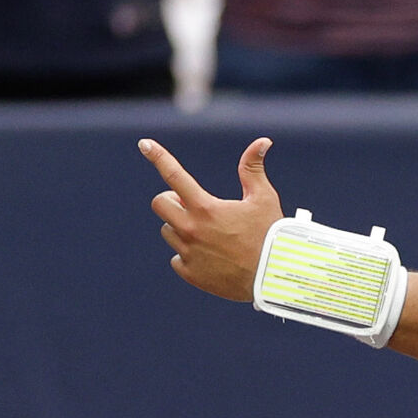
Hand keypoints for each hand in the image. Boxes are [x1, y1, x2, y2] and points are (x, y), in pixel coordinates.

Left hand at [144, 137, 284, 301]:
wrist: (272, 276)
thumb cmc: (270, 233)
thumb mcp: (263, 198)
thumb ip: (253, 168)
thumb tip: (262, 141)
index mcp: (206, 208)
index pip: (175, 176)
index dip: (159, 157)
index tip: (145, 143)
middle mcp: (191, 229)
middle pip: (160, 204)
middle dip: (172, 200)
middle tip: (192, 204)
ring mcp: (187, 252)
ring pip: (168, 231)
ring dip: (183, 227)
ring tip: (211, 233)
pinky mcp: (188, 272)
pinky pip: (177, 257)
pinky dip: (189, 253)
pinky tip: (212, 255)